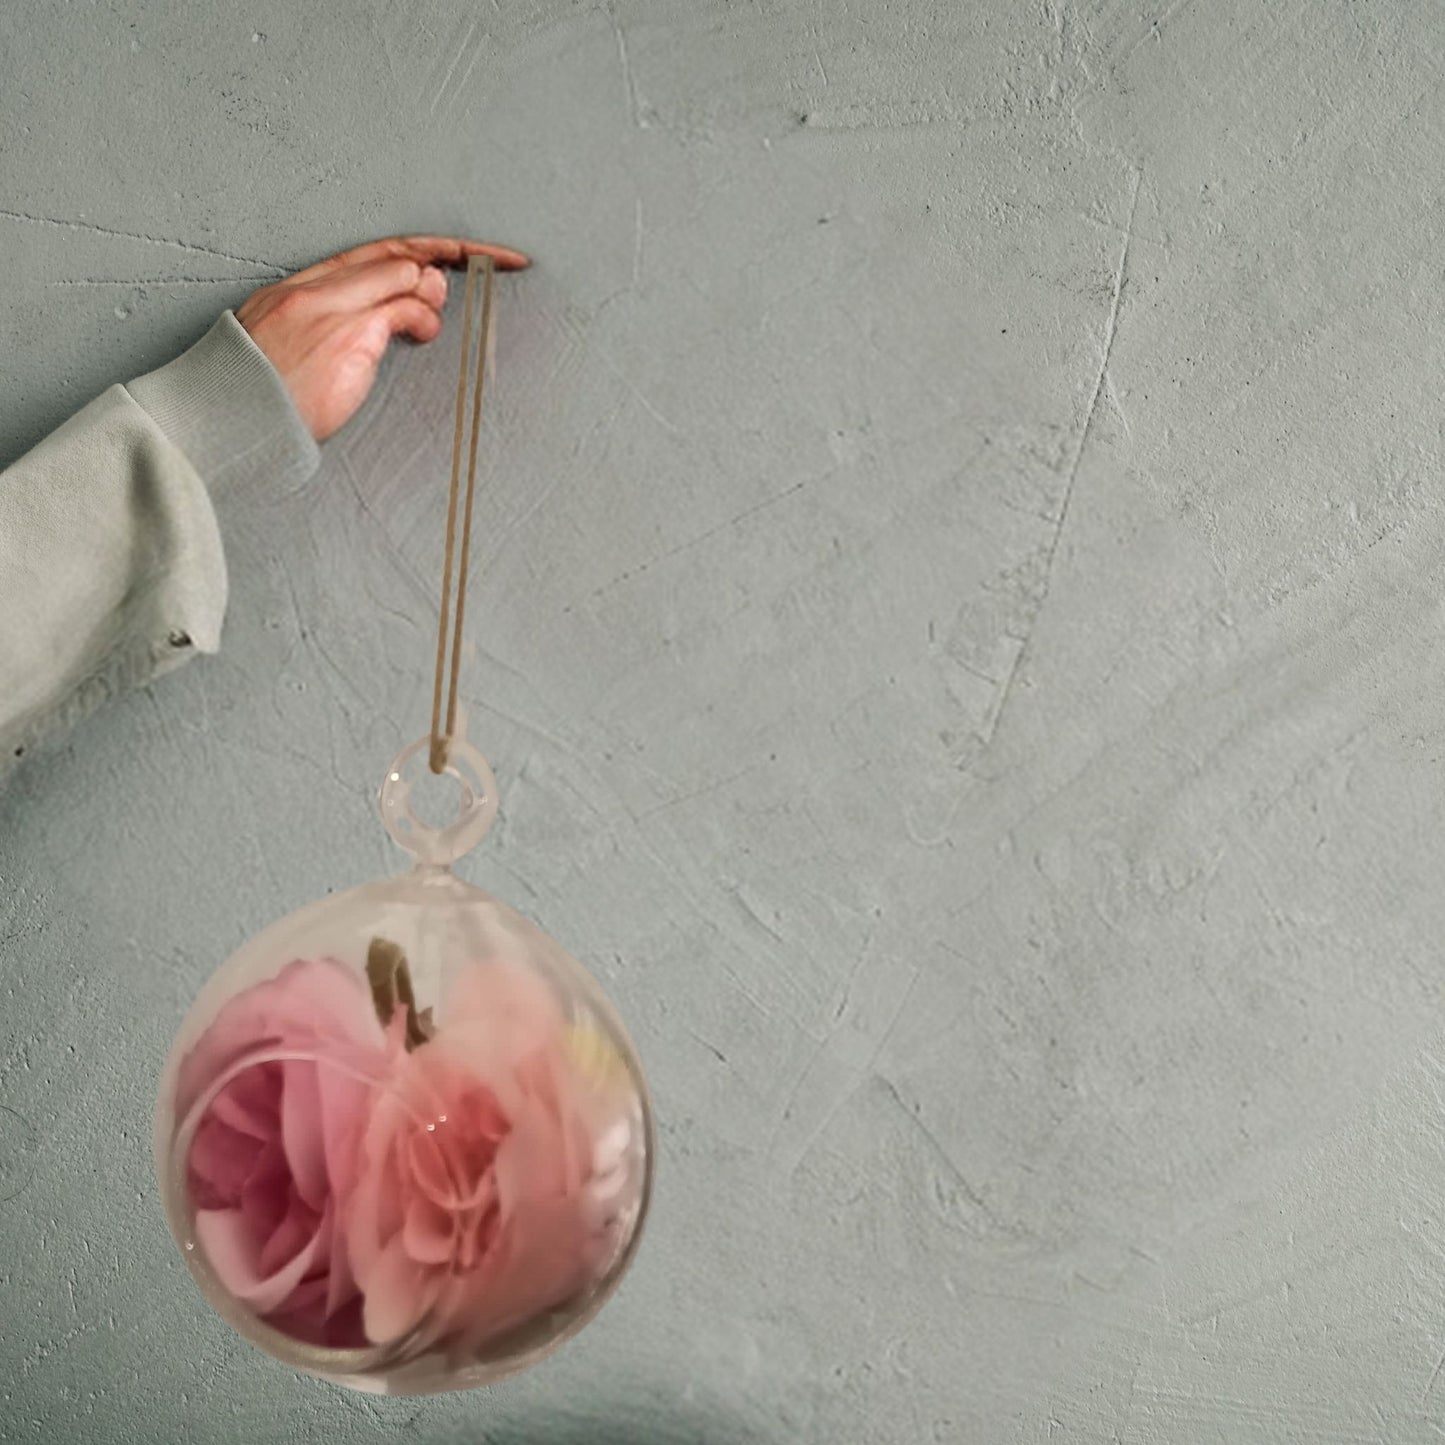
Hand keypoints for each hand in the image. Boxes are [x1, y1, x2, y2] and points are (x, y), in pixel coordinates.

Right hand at [235, 235, 528, 441]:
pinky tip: (427, 332)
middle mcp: (313, 289)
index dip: (414, 251)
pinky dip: (425, 317)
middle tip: (489, 261)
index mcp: (294, 290)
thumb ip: (331, 334)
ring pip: (404, 272)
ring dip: (434, 293)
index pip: (367, 254)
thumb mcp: (287, 357)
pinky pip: (405, 307)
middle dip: (448, 253)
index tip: (448, 254)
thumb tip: (384, 326)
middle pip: (394, 251)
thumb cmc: (256, 403)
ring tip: (434, 318)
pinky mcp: (351, 333)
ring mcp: (332, 307)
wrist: (226, 422)